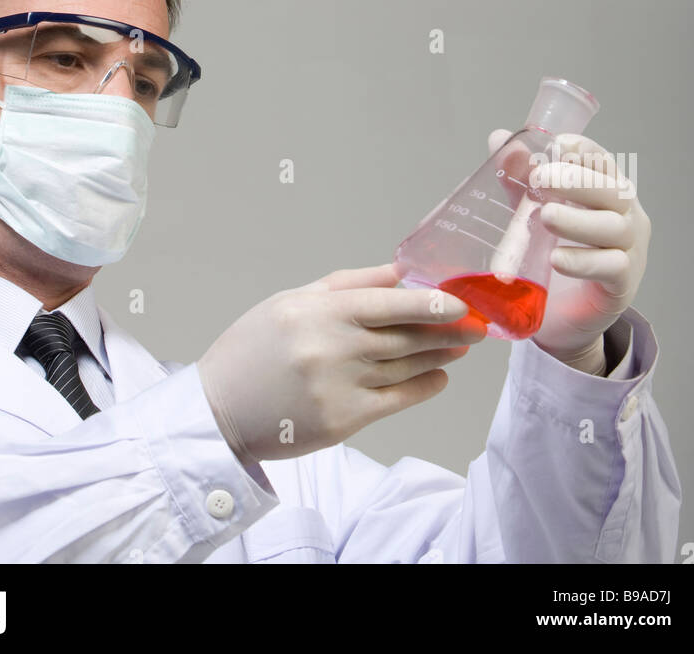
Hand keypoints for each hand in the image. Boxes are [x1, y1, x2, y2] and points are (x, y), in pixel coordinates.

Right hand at [197, 264, 485, 461]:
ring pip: (406, 367)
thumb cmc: (253, 349)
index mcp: (319, 311)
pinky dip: (423, 387)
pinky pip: (397, 401)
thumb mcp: (292, 301)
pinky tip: (438, 376)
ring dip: (439, 355)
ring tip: (460, 345)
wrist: (218, 409)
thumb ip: (348, 284)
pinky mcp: (342, 421)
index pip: (390, 304)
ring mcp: (339, 387)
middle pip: (405, 336)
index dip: (432, 304)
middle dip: (446, 329)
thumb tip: (398, 273)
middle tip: (474, 324)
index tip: (460, 302)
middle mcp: (332, 348)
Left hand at [487, 129, 650, 369]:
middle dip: (577, 181)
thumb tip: (498, 139)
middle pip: (611, 190)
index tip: (557, 143)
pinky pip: (610, 268)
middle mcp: (626, 215)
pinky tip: (556, 259)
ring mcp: (630, 250)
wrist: (565, 317)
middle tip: (541, 178)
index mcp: (607, 190)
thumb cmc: (557, 252)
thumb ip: (520, 179)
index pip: (603, 162)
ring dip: (578, 220)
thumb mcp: (534, 212)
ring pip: (612, 228)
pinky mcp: (623, 284)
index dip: (584, 150)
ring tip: (546, 217)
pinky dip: (582, 261)